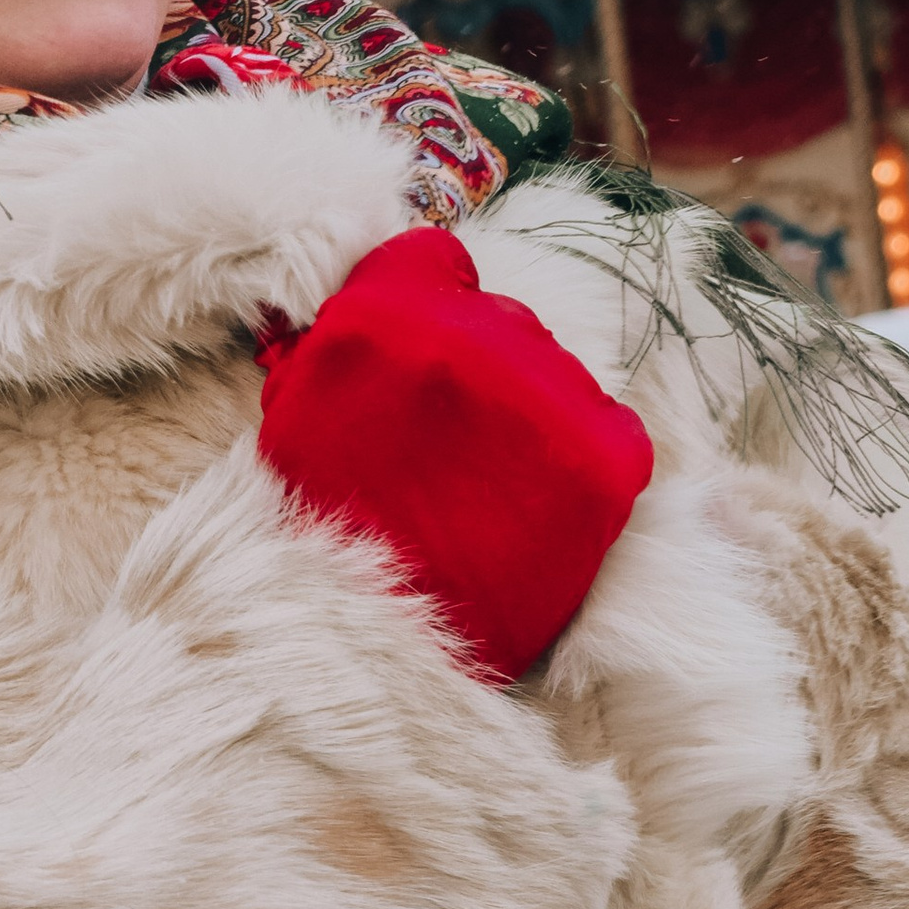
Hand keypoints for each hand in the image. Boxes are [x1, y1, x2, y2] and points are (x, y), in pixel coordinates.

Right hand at [255, 227, 652, 684]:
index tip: (419, 354)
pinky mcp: (603, 460)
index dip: (422, 307)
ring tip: (489, 488)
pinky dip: (584, 458)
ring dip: (528, 414)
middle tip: (451, 447)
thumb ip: (339, 344)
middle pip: (496, 318)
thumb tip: (380, 304)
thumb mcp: (297, 417)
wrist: (373, 647)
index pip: (430, 262)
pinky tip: (540, 504)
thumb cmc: (325, 537)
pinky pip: (611, 427)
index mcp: (381, 320)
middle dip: (476, 369)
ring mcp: (543, 397)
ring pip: (554, 371)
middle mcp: (468, 340)